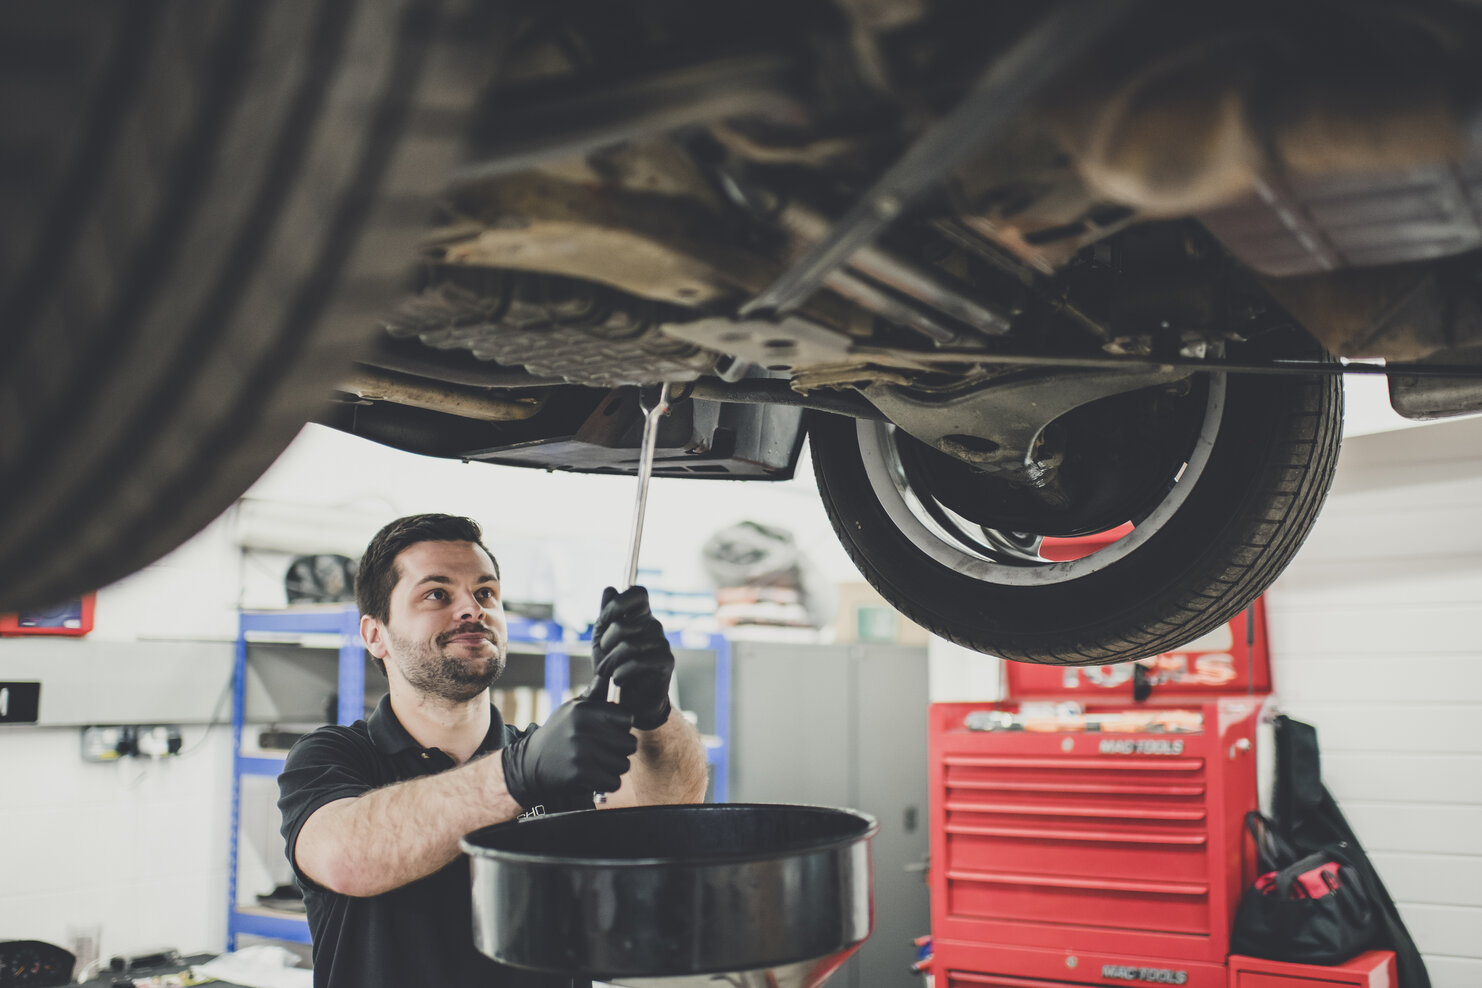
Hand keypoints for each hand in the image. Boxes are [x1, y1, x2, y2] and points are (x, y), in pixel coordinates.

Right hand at [500, 696, 635, 808]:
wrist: (530, 764)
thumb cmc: (559, 733)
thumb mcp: (571, 710)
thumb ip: (593, 695)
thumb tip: (607, 673)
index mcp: (584, 710)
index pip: (627, 718)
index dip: (622, 727)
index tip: (610, 731)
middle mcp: (582, 729)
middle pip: (630, 744)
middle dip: (621, 750)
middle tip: (604, 751)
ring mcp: (581, 752)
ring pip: (624, 765)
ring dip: (614, 768)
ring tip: (597, 764)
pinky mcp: (579, 774)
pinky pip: (614, 782)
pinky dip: (607, 783)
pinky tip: (595, 777)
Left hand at [591, 586, 673, 730]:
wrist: (628, 701)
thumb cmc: (615, 667)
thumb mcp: (604, 641)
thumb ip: (607, 615)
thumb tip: (609, 589)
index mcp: (639, 616)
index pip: (638, 592)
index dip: (618, 603)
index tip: (605, 620)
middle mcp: (653, 626)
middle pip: (624, 624)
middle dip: (606, 643)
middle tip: (603, 659)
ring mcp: (662, 643)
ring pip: (629, 644)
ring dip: (611, 662)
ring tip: (608, 673)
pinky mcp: (667, 661)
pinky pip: (640, 661)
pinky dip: (623, 672)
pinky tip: (618, 679)